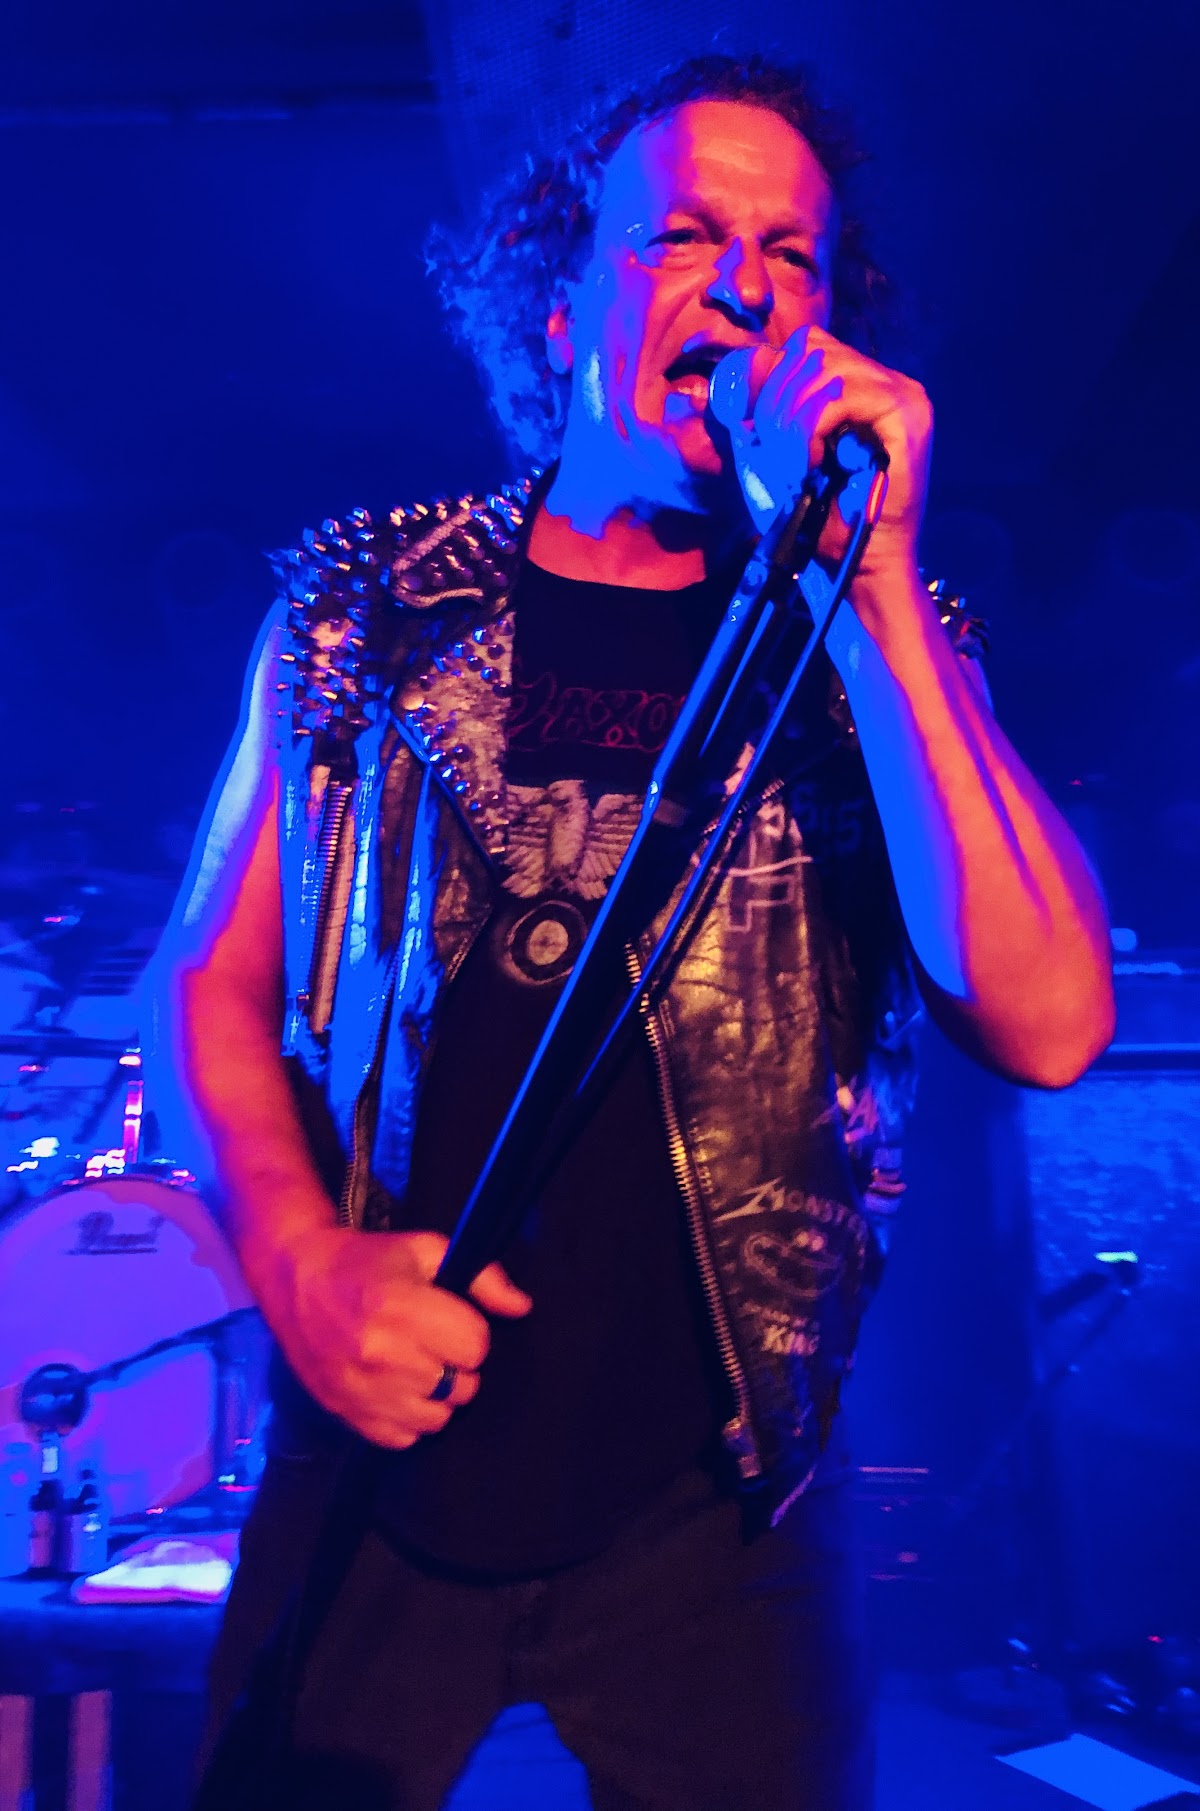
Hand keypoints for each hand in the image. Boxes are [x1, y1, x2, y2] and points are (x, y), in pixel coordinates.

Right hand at [261, 1225, 531, 1448]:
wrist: (298, 1279)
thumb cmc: (369, 1262)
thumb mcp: (426, 1250)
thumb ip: (482, 1278)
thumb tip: (521, 1307)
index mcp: (399, 1306)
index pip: (475, 1346)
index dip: (470, 1331)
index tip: (451, 1320)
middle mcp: (379, 1354)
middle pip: (461, 1387)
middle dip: (455, 1364)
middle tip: (431, 1342)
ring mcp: (360, 1390)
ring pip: (436, 1419)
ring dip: (435, 1395)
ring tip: (415, 1365)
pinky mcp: (346, 1414)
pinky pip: (402, 1438)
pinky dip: (405, 1418)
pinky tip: (394, 1387)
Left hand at [712, 324, 932, 589]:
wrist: (853, 568)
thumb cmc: (816, 521)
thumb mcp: (775, 456)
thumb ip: (763, 409)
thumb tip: (744, 363)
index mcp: (861, 387)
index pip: (809, 345)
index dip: (773, 380)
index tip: (759, 432)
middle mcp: (886, 383)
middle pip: (814, 350)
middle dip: (779, 402)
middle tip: (781, 456)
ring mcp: (902, 395)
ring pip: (824, 368)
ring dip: (793, 419)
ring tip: (797, 465)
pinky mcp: (908, 416)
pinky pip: (841, 395)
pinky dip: (812, 428)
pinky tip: (812, 464)